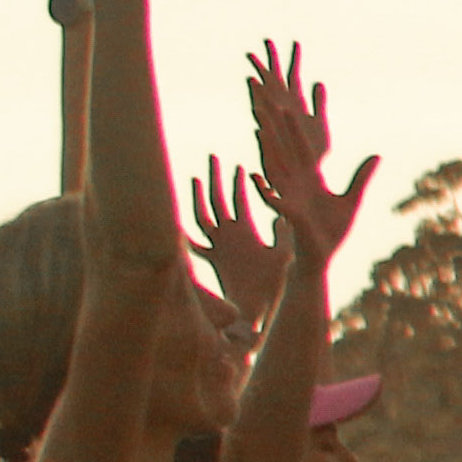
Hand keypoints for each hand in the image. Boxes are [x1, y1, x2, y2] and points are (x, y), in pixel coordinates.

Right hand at [187, 161, 282, 317]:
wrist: (261, 305)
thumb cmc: (272, 282)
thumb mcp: (280, 251)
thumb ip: (280, 233)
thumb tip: (284, 216)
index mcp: (244, 231)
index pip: (239, 200)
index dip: (238, 183)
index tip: (238, 165)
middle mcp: (227, 236)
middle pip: (217, 200)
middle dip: (215, 179)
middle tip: (213, 156)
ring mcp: (217, 246)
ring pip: (205, 214)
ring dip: (202, 197)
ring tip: (200, 175)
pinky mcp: (213, 259)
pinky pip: (196, 243)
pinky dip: (186, 232)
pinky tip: (177, 219)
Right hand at [243, 42, 376, 263]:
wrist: (324, 256)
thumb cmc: (334, 230)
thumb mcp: (353, 199)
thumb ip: (362, 177)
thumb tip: (377, 155)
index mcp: (310, 179)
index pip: (301, 147)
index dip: (295, 128)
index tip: (287, 106)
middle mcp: (295, 184)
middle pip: (284, 150)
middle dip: (276, 129)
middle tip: (265, 104)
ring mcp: (289, 197)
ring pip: (275, 168)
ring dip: (267, 149)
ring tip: (257, 128)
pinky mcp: (288, 214)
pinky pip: (272, 199)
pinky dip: (263, 188)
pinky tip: (252, 176)